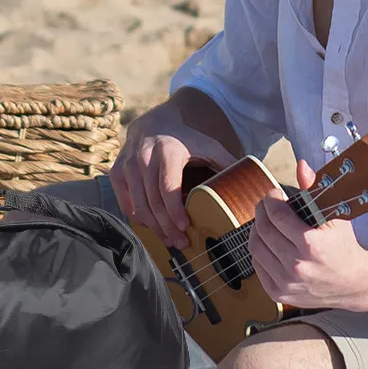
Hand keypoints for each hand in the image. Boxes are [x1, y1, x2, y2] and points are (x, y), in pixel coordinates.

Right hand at [109, 112, 236, 246]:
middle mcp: (144, 157)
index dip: (174, 210)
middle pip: (152, 201)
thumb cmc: (185, 140)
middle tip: (181, 243)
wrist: (153, 124)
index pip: (167, 187)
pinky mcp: (117, 173)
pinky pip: (126, 203)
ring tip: (168, 241)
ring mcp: (128, 166)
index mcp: (167, 151)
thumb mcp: (208, 145)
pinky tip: (152, 226)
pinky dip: (138, 218)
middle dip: (166, 226)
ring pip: (138, 205)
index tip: (184, 227)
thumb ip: (227, 162)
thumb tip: (250, 182)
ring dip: (153, 227)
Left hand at [248, 161, 367, 312]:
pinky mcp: (279, 293)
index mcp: (311, 245)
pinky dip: (259, 250)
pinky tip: (269, 243)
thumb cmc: (344, 247)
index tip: (274, 194)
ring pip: (255, 247)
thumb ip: (315, 191)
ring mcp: (286, 282)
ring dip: (257, 229)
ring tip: (266, 222)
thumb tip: (301, 166)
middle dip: (261, 211)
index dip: (271, 200)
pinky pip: (257, 265)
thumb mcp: (335, 217)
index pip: (277, 215)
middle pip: (263, 230)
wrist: (355, 283)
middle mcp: (296, 265)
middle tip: (267, 205)